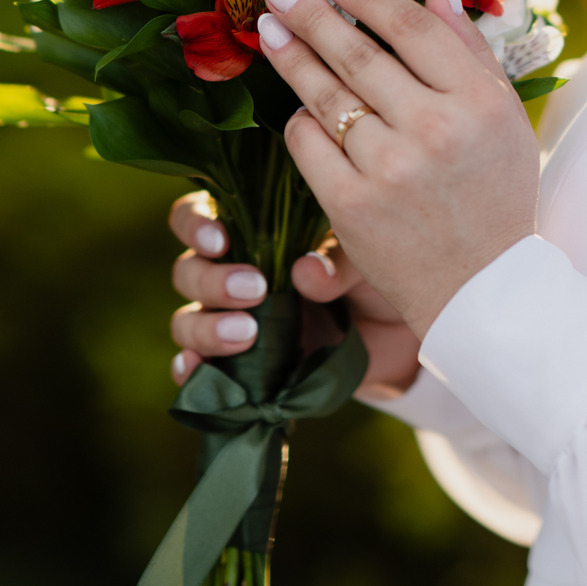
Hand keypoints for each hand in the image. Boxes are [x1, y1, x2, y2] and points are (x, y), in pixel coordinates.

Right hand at [167, 193, 421, 400]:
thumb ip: (338, 260)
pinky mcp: (240, 366)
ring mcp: (231, 321)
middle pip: (188, 269)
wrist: (400, 337)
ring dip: (207, 328)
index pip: (199, 215)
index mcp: (253, 232)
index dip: (196, 224)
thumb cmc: (376, 275)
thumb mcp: (367, 255)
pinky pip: (199, 369)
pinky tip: (198, 370)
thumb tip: (306, 271)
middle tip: (257, 290)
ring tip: (249, 335)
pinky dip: (191, 370)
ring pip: (187, 320)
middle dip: (213, 280)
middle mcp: (232, 273)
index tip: (221, 239)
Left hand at [255, 0, 539, 339]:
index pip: (411, 28)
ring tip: (269, 29)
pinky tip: (297, 106)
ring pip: (326, 96)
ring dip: (291, 57)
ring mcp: (390, 169)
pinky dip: (300, 122)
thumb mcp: (504, 116)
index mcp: (479, 101)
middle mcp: (435, 129)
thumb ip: (470, 48)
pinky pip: (307, 144)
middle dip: (311, 13)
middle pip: (358, 53)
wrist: (482, 288)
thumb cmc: (496, 192)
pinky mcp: (351, 206)